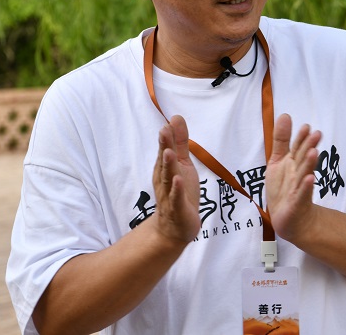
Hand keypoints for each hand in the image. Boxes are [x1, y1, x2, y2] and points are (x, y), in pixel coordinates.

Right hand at [151, 115, 200, 244]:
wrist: (175, 228)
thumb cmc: (179, 191)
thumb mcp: (182, 164)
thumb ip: (179, 142)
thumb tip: (176, 117)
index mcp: (165, 168)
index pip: (165, 150)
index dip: (167, 137)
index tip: (167, 123)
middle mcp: (164, 180)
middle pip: (164, 162)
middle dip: (164, 146)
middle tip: (164, 130)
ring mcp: (169, 195)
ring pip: (168, 179)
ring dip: (168, 166)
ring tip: (168, 152)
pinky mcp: (178, 209)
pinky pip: (176, 199)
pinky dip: (177, 190)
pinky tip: (178, 180)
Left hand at [265, 114, 321, 241]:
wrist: (289, 218)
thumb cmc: (284, 188)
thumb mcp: (278, 161)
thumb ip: (281, 139)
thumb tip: (285, 115)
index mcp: (293, 162)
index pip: (298, 147)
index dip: (301, 138)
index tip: (306, 127)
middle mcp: (298, 173)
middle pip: (303, 158)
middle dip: (308, 146)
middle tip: (317, 134)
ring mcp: (299, 187)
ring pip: (304, 173)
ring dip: (309, 163)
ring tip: (314, 152)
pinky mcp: (297, 203)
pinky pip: (302, 194)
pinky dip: (305, 187)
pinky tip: (310, 179)